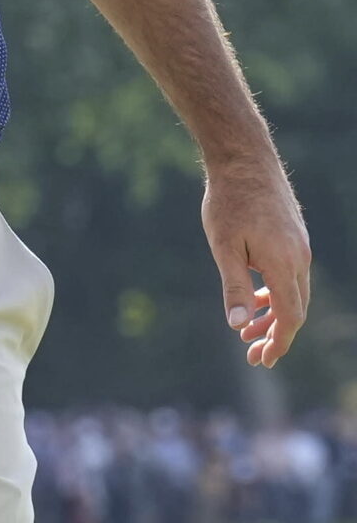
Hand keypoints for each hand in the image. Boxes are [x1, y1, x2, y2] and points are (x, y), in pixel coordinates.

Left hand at [203, 158, 309, 367]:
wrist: (245, 161)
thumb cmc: (229, 202)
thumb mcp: (224, 247)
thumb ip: (232, 286)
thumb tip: (236, 325)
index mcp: (284, 264)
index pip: (289, 316)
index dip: (278, 342)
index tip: (262, 361)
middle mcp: (299, 258)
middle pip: (294, 308)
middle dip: (275, 334)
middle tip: (251, 354)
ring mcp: (299, 246)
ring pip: (292, 291)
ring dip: (271, 314)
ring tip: (245, 331)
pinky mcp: (292, 237)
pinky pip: (288, 274)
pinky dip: (272, 292)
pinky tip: (251, 297)